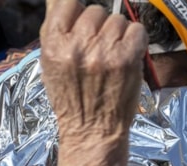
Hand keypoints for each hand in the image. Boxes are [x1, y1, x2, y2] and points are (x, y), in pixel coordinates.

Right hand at [40, 0, 146, 142]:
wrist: (91, 130)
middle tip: (95, 50)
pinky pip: (136, 29)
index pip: (68, 3)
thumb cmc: (70, 97)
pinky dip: (134, 40)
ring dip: (116, 35)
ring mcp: (103, 52)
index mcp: (54, 45)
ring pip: (117, 19)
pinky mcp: (127, 58)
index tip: (80, 25)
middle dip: (97, 27)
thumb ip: (55, 29)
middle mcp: (77, 46)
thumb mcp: (50, 64)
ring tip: (109, 57)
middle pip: (95, 10)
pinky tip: (124, 57)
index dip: (76, 12)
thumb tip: (58, 0)